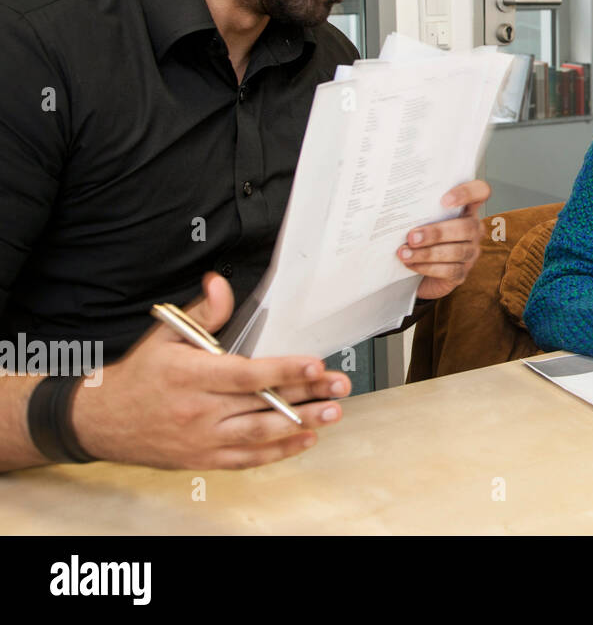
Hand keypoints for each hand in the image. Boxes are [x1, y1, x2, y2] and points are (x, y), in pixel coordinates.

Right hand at [71, 273, 351, 469]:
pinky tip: (305, 439)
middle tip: (340, 386)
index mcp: (191, 377)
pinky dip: (279, 451)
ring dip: (302, 423)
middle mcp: (199, 411)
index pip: (246, 375)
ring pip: (261, 433)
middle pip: (263, 403)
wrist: (101, 421)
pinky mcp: (204, 459)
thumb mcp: (165, 336)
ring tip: (333, 412)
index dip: (284, 370)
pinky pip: (248, 458)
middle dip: (307, 394)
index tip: (314, 364)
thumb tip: (220, 285)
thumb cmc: (139, 377)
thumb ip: (202, 313)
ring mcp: (203, 439)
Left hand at [397, 179, 490, 299]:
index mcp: (466, 208)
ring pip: (457, 251)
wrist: (415, 271)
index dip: (467, 193)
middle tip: (412, 237)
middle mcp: (473, 229)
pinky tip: (411, 264)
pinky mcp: (462, 273)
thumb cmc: (417, 236)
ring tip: (404, 253)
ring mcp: (470, 252)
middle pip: (467, 227)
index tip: (443, 201)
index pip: (480, 191)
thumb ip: (417, 210)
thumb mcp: (419, 219)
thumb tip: (393, 205)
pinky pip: (449, 270)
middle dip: (437, 232)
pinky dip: (428, 267)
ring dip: (427, 253)